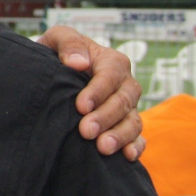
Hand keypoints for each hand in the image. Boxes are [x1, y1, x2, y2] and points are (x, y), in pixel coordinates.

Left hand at [39, 26, 145, 159]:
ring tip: (103, 148)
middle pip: (123, 102)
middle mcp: (125, 85)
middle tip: (86, 132)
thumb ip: (69, 43)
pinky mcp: (126, 124)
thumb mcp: (59, 38)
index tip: (80, 106)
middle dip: (105, 118)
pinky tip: (127, 156)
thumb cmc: (59, 52)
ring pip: (132, 121)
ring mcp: (128, 106)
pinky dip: (135, 146)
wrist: (57, 69)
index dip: (98, 92)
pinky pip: (138, 137)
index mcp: (113, 62)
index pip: (110, 76)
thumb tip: (79, 63)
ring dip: (120, 136)